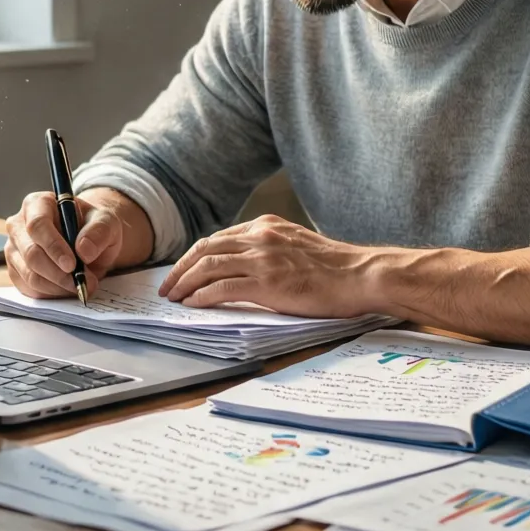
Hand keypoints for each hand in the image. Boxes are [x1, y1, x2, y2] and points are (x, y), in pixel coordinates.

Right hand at [4, 188, 152, 298]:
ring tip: (80, 285)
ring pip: (29, 275)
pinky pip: (29, 289)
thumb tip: (84, 250)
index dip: (53, 246)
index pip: (38, 225)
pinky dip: (51, 293)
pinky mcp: (15, 271)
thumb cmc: (93, 228)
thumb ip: (99, 232)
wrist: (88, 243)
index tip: (72, 265)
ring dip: (57, 286)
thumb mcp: (106, 222)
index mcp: (37, 204)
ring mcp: (14, 250)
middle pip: (31, 253)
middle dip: (58, 273)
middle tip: (82, 282)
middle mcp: (19, 225)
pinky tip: (67, 289)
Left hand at [157, 215, 379, 317]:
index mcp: (267, 226)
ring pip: (208, 266)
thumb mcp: (298, 246)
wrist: (361, 275)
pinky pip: (222, 287)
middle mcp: (260, 237)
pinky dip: (203, 296)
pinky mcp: (267, 282)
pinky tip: (193, 304)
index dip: (195, 256)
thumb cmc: (337, 268)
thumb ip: (271, 250)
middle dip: (181, 268)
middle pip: (205, 249)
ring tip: (174, 297)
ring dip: (185, 283)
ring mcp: (263, 258)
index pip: (218, 238)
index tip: (183, 270)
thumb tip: (248, 267)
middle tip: (168, 287)